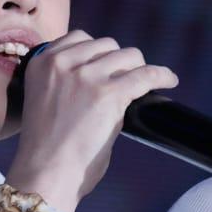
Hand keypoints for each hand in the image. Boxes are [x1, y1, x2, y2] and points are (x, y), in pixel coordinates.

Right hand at [3, 31, 178, 211]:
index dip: (98, 51)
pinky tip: (170, 80)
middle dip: (119, 61)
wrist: (44, 174)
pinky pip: (146, 75)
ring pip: (128, 56)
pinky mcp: (109, 94)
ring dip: (138, 68)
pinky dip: (162, 76)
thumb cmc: (45, 150)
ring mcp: (86, 77)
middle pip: (106, 45)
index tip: (108, 64)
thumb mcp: (44, 100)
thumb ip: (66, 83)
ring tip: (145, 82)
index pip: (79, 38)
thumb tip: (102, 79)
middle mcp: (62, 63)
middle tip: (126, 79)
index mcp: (41, 63)